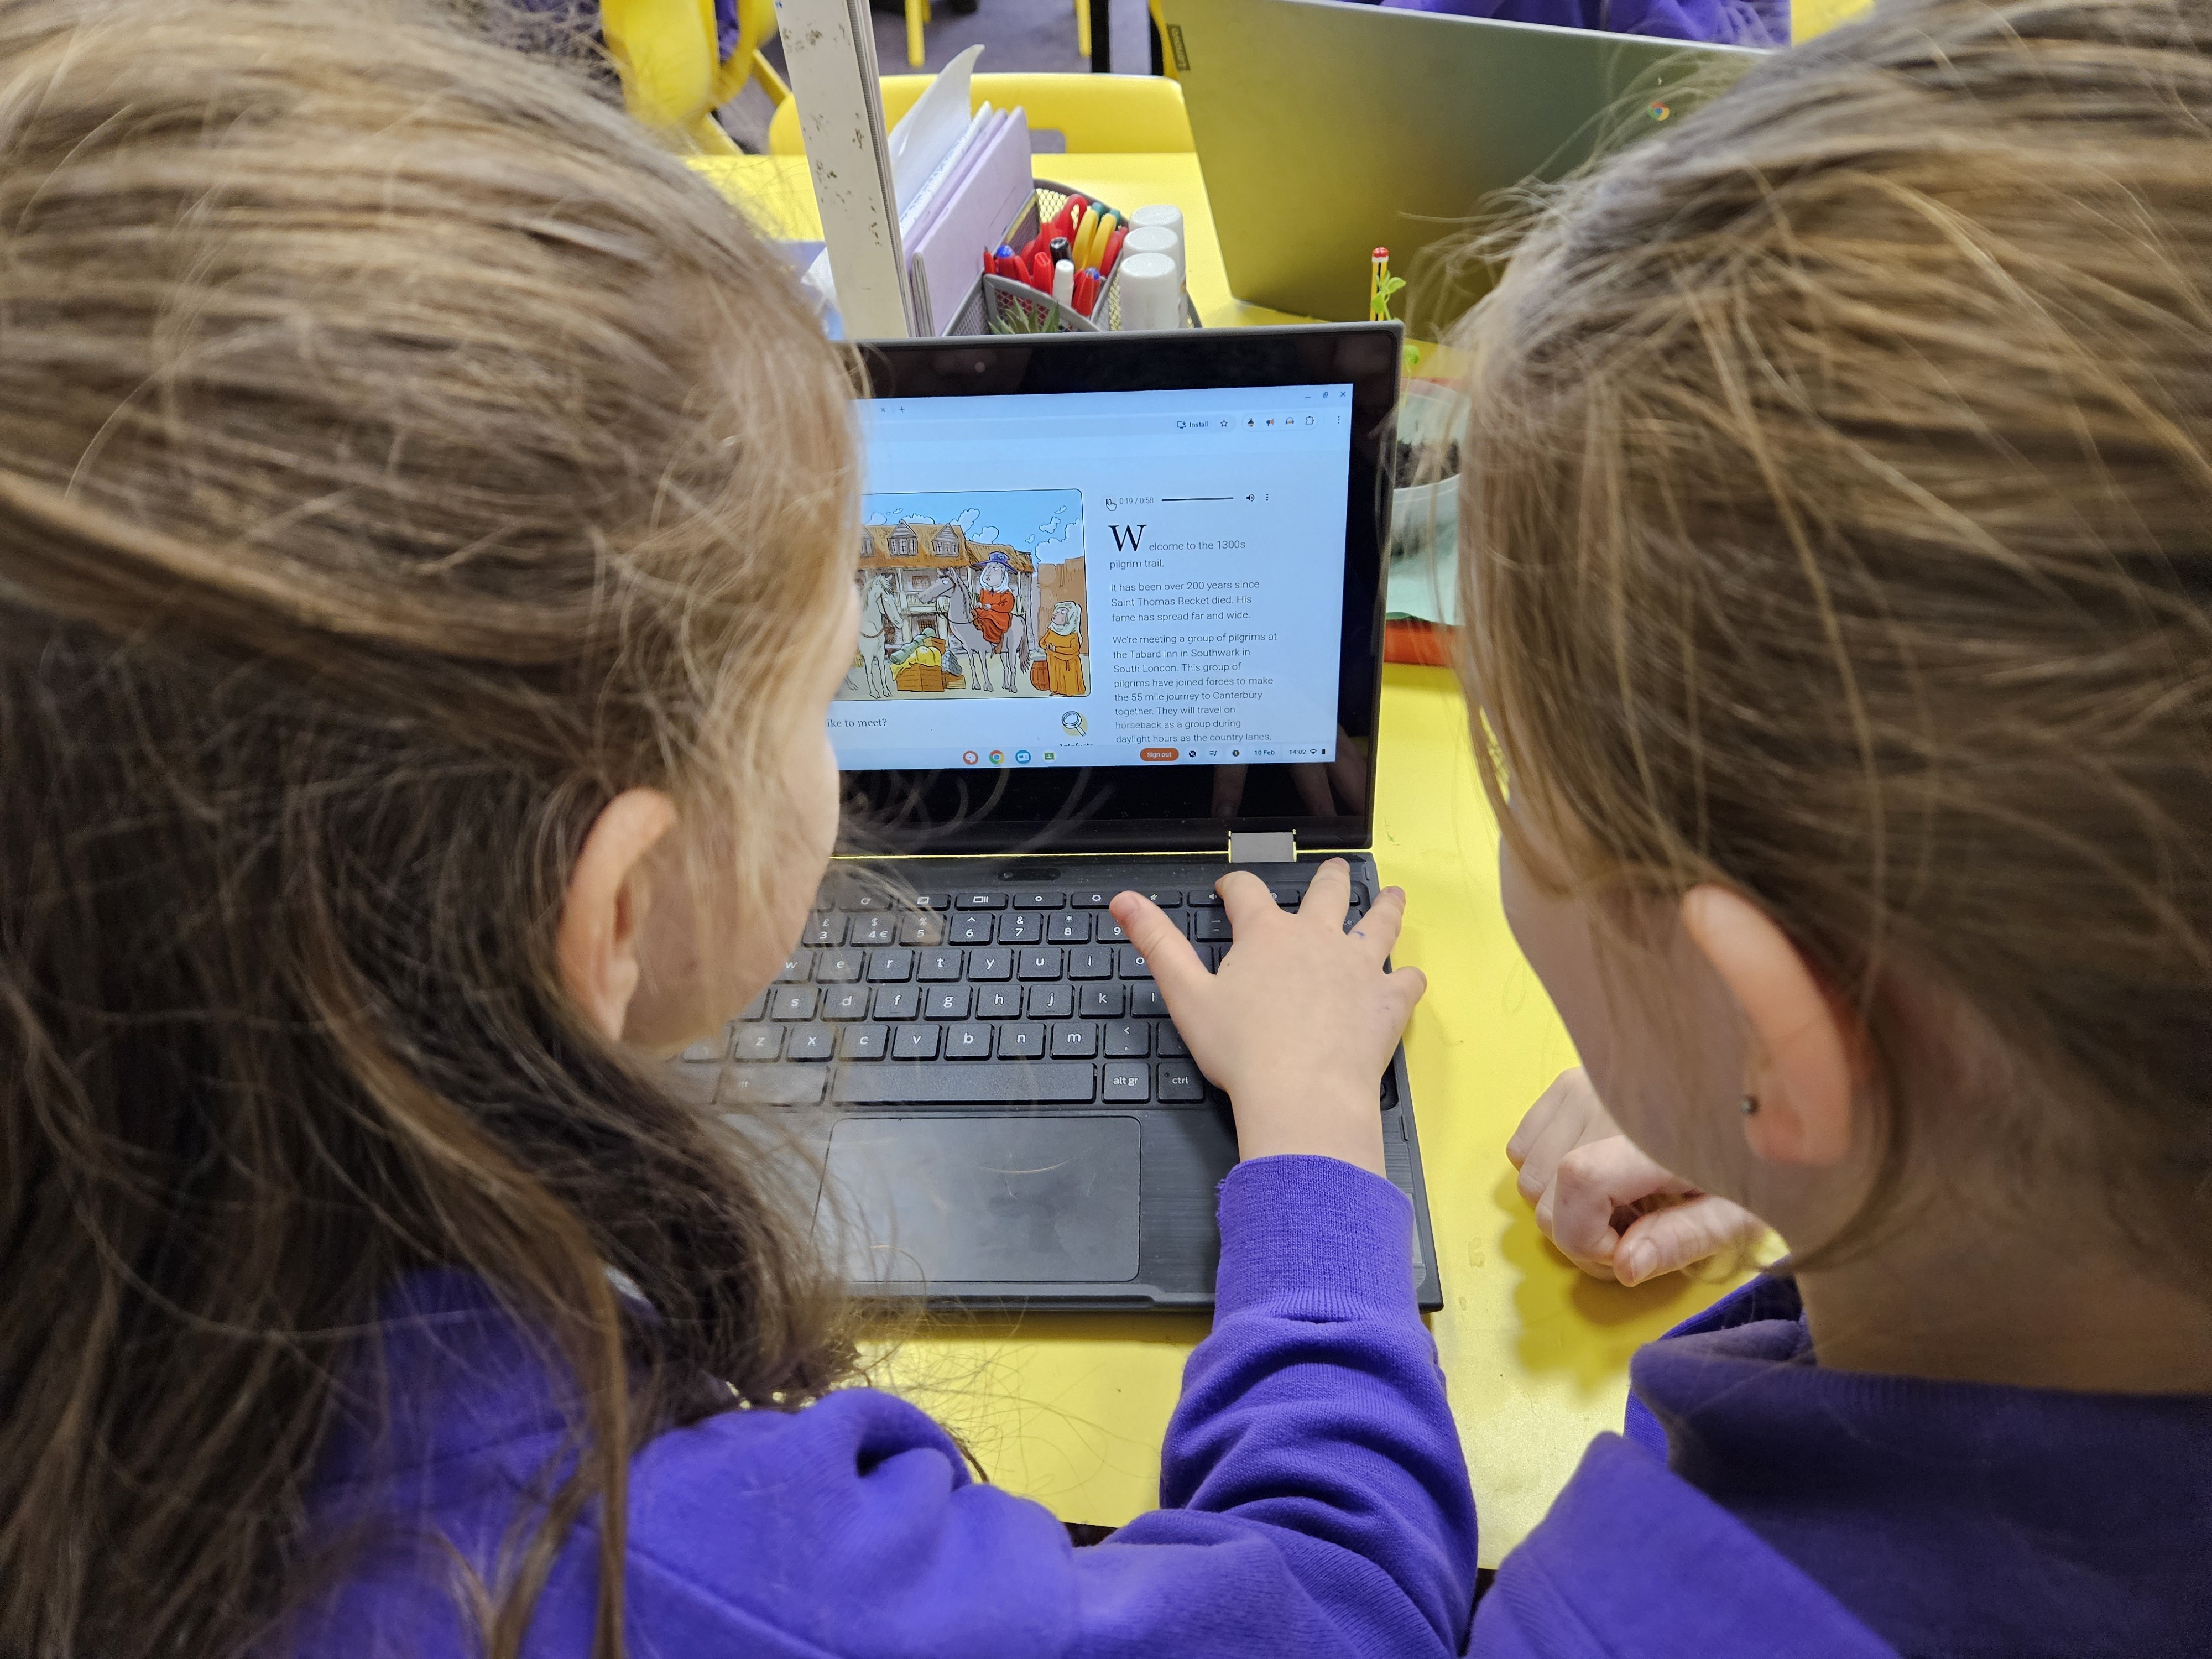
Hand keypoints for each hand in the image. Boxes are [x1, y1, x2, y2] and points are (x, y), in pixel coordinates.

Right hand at [1108, 859, 1423, 1177]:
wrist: (1302, 1095)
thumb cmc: (1241, 1052)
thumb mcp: (1185, 995)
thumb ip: (1157, 943)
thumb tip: (1125, 901)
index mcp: (1266, 935)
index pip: (1248, 892)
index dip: (1236, 886)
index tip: (1231, 888)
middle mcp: (1317, 938)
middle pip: (1326, 893)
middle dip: (1327, 878)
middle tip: (1333, 870)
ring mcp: (1359, 967)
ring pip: (1379, 923)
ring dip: (1386, 906)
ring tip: (1393, 894)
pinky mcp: (1387, 1001)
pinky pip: (1407, 980)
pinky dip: (1408, 977)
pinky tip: (1410, 977)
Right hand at [1507, 1068, 1765, 1285]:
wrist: (1745, 1101)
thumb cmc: (1746, 1165)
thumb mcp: (1734, 1216)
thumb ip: (1680, 1241)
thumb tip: (1624, 1266)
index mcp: (1658, 1134)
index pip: (1580, 1179)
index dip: (1585, 1237)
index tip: (1624, 1252)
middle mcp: (1608, 1099)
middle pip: (1544, 1191)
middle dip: (1578, 1233)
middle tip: (1632, 1231)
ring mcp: (1582, 1086)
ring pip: (1528, 1175)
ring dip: (1563, 1205)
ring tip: (1620, 1200)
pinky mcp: (1566, 1084)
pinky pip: (1521, 1149)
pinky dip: (1548, 1175)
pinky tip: (1597, 1175)